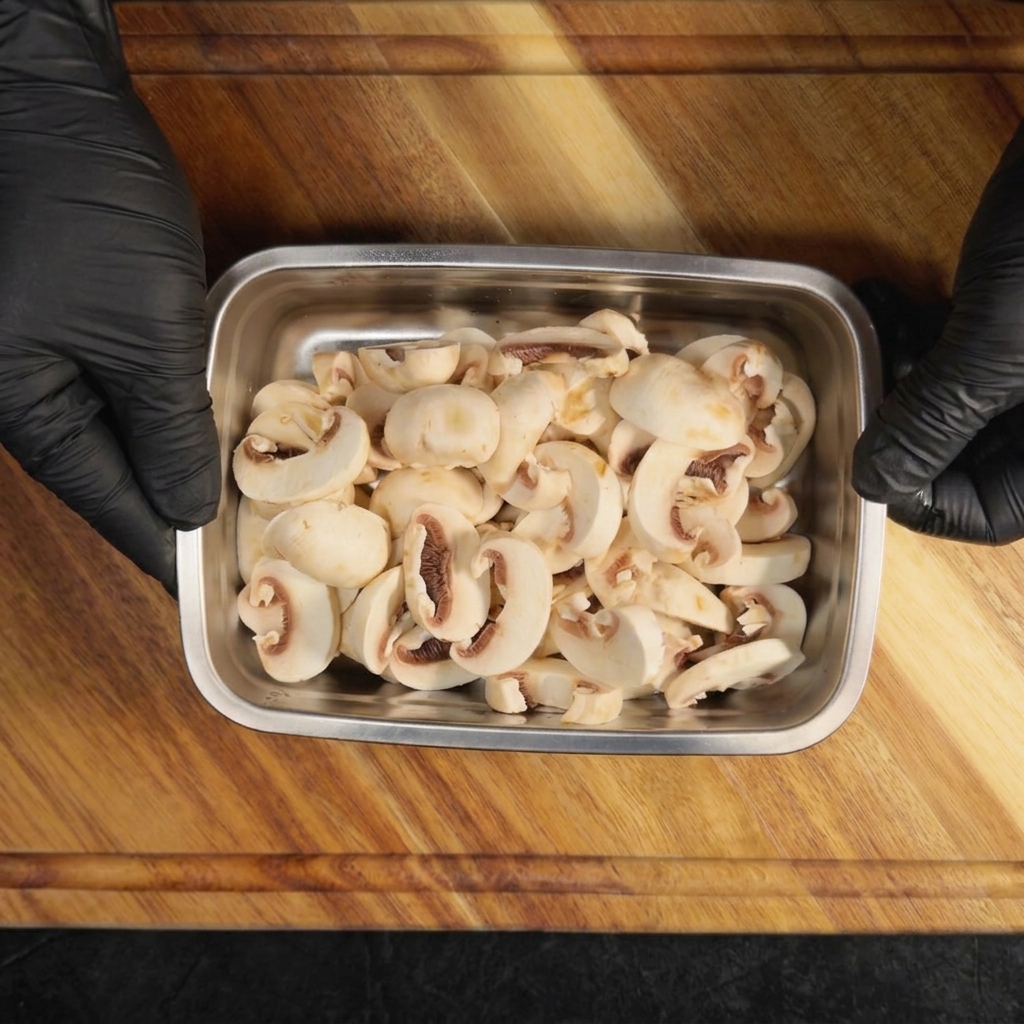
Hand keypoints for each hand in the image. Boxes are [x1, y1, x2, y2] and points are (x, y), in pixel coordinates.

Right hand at [0, 0, 219, 591]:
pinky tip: (208, 435)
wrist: (43, 93)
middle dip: (178, 516)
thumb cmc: (81, 201)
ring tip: (240, 507)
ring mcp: (49, 361)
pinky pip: (125, 395)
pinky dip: (170, 420)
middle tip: (242, 555)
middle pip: (116, 482)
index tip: (219, 593)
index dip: (171, 553)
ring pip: (124, 441)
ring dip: (179, 469)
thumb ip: (167, 427)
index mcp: (32, 412)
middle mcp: (32, 399)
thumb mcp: (142, 327)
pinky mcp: (74, 327)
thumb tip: (187, 510)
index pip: (114, 508)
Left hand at [853, 118, 1023, 543]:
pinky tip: (887, 297)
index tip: (864, 452)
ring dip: (902, 371)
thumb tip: (874, 482)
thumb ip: (934, 420)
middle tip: (865, 384)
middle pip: (964, 460)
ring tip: (877, 329)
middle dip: (901, 421)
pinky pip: (967, 352)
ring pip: (956, 404)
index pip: (987, 513)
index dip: (916, 494)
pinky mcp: (1023, 323)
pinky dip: (924, 330)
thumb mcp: (994, 343)